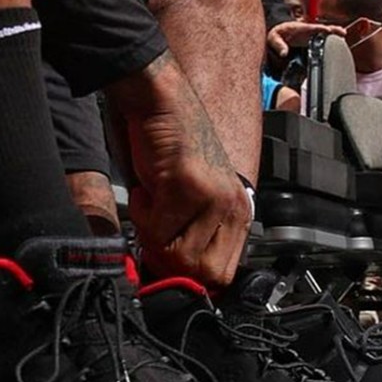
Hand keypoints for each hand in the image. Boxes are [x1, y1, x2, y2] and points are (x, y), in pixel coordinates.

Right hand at [104, 52, 250, 290]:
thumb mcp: (192, 200)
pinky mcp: (190, 186)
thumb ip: (192, 236)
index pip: (220, 276)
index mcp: (239, 214)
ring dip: (152, 233)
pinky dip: (142, 213)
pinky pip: (157, 229)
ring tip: (151, 200)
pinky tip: (146, 187)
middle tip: (153, 227)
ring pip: (177, 255)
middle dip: (168, 259)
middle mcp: (234, 208)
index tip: (163, 256)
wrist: (159, 102)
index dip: (187, 273)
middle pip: (202, 273)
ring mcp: (214, 198)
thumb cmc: (170, 149)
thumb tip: (173, 280)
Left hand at [266, 20, 347, 59]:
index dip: (319, 29)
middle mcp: (306, 31)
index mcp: (298, 29)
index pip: (310, 28)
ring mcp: (310, 34)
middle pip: (321, 29)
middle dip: (332, 29)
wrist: (277, 33)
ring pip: (324, 33)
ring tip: (343, 34)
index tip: (327, 30)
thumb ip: (278, 45)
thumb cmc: (276, 34)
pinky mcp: (312, 39)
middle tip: (342, 32)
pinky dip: (332, 38)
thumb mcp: (273, 38)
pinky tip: (339, 40)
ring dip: (334, 32)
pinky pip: (323, 37)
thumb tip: (284, 53)